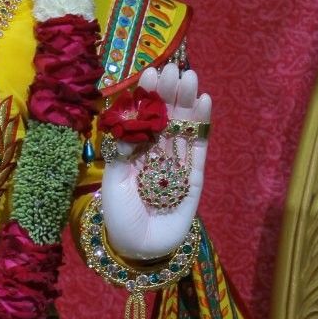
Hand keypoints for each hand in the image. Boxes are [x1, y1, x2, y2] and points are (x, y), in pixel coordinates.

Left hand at [99, 62, 210, 261]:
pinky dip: (202, 125)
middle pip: (165, 117)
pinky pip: (199, 147)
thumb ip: (121, 152)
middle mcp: (156, 153)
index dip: (147, 96)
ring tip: (190, 77)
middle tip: (174, 69)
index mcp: (133, 152)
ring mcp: (176, 163)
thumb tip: (130, 118)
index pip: (141, 117)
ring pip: (183, 127)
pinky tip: (204, 102)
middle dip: (170, 92)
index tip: (150, 73)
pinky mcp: (194, 176)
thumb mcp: (113, 182)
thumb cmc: (120, 217)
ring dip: (187, 102)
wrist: (140, 249)